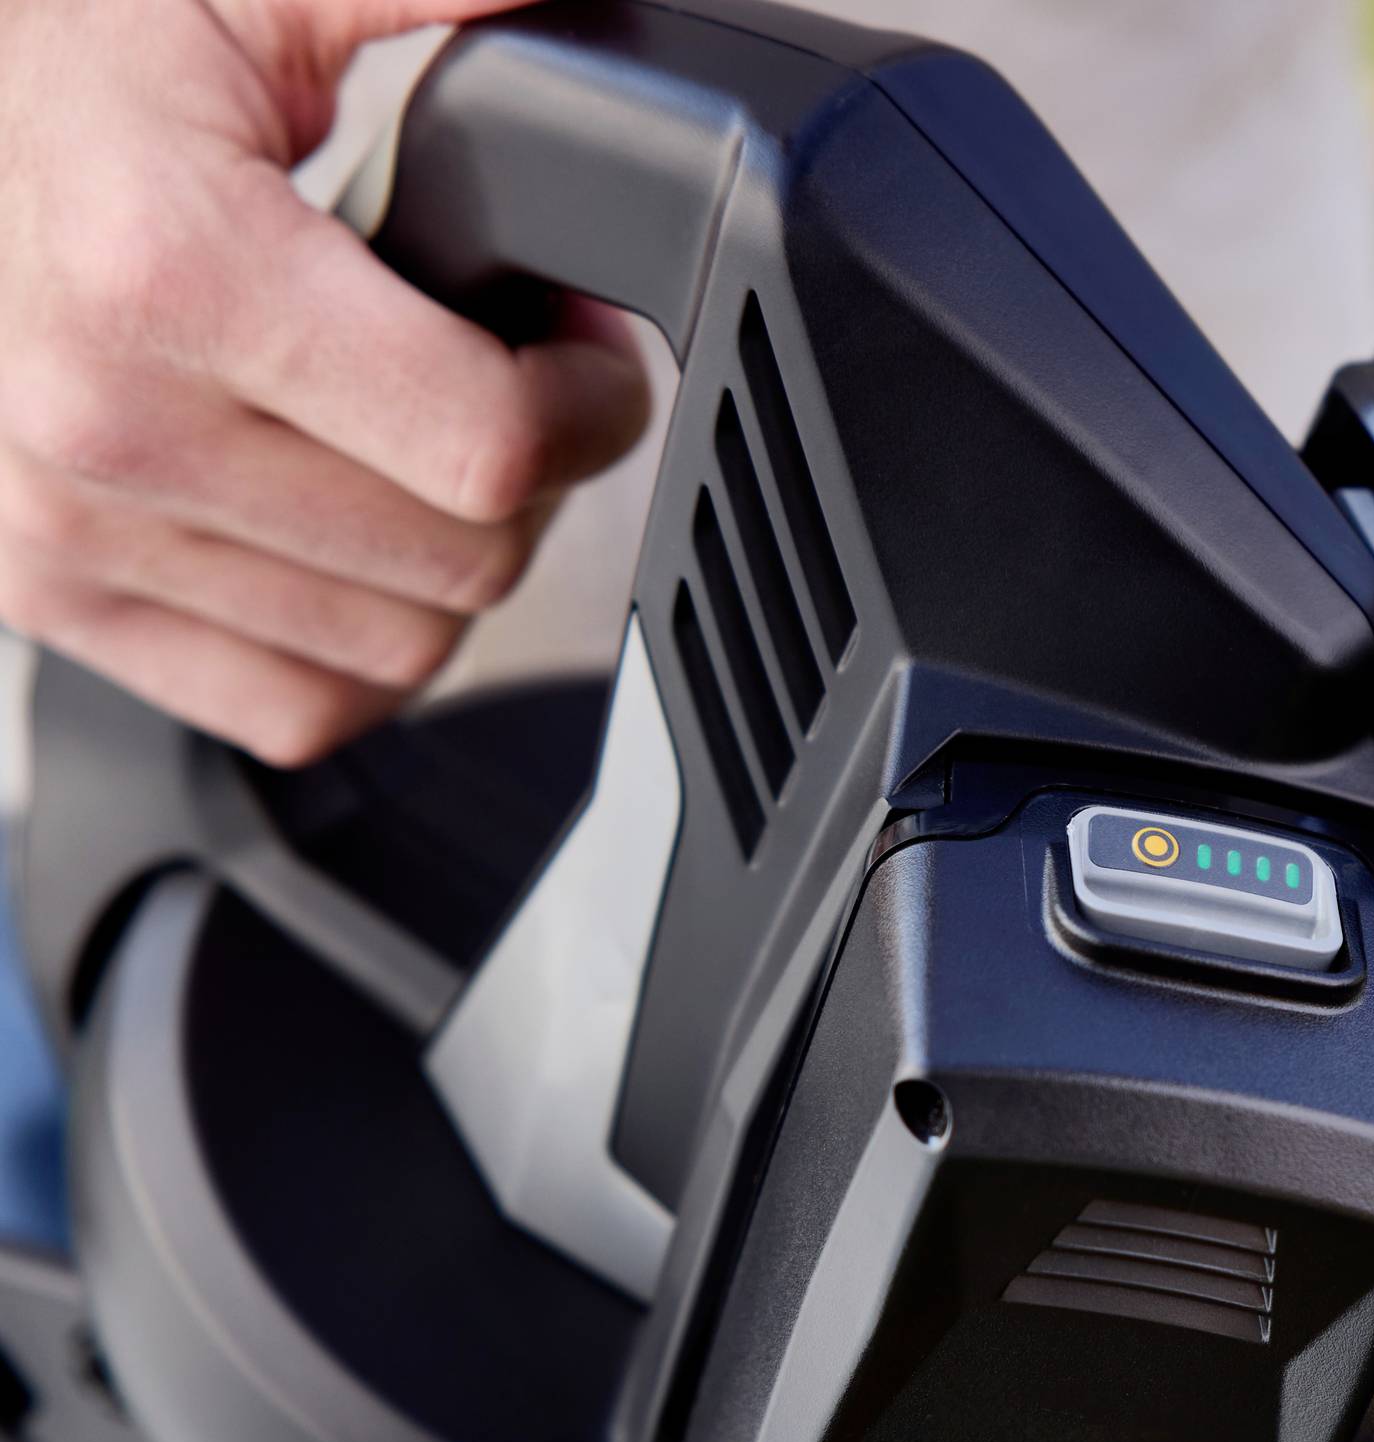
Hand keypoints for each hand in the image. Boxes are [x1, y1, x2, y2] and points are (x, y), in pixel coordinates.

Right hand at [0, 0, 648, 763]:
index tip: (581, 353)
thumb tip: (585, 19)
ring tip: (416, 444)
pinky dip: (358, 647)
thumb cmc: (74, 70)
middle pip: (464, 560)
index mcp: (167, 270)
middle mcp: (100, 421)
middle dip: (527, 475)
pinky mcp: (49, 598)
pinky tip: (351, 537)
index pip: (489, 446)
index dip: (589, 403)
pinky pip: (297, 709)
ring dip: (448, 561)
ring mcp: (63, 526)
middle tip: (503, 387)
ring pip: (401, 650)